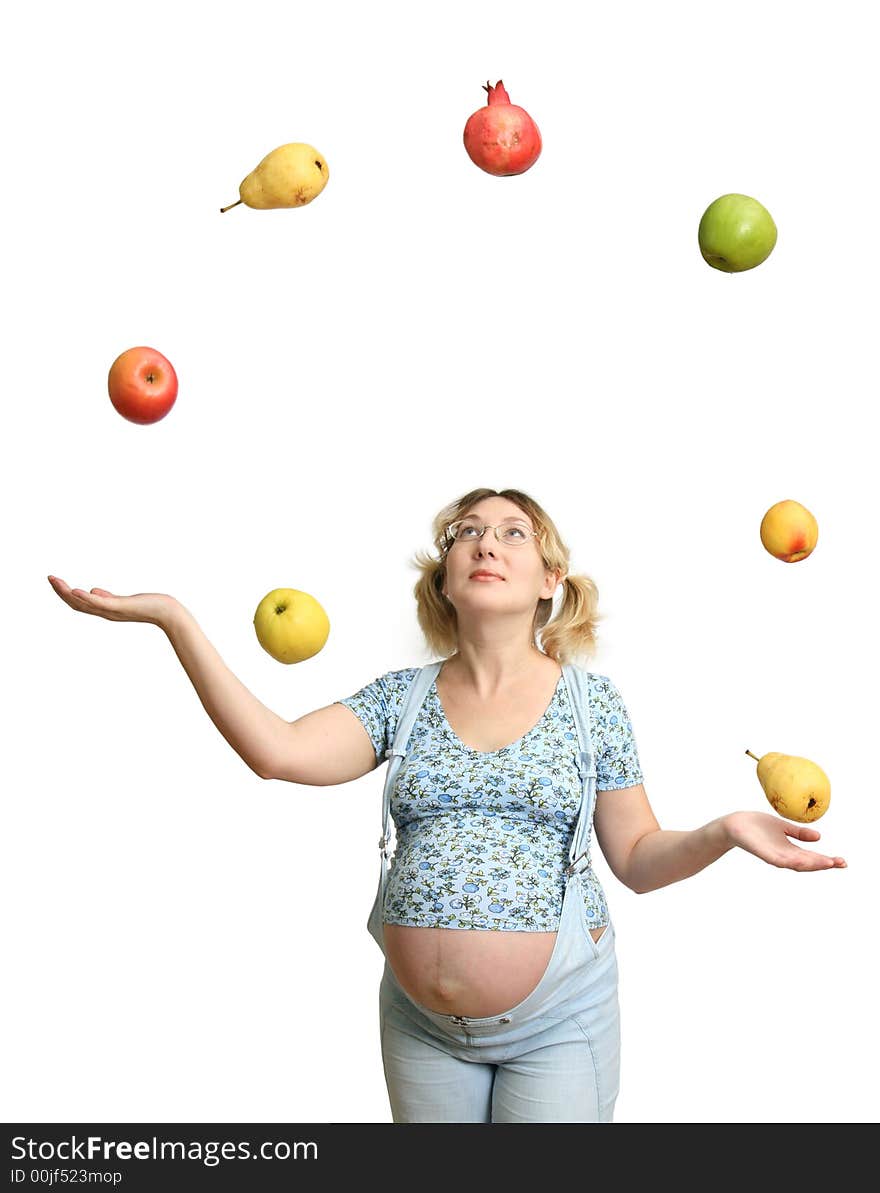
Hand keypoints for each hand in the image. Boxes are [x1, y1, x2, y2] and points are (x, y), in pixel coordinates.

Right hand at [47, 575, 182, 629]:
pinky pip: (101, 604)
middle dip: (61, 592)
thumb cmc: (149, 605)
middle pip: (76, 604)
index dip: (64, 593)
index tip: (55, 581)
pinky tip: (77, 590)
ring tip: (56, 581)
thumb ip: (107, 597)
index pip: (78, 603)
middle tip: (50, 578)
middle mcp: (105, 612)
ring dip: (68, 592)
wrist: (167, 613)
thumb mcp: (123, 600)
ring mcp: (112, 611)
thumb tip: (94, 591)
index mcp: (104, 609)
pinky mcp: (121, 607)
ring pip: (84, 604)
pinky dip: (87, 598)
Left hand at [724, 810, 846, 871]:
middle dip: (824, 864)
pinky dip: (790, 862)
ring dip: (812, 864)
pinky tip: (801, 861)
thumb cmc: (756, 826)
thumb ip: (798, 833)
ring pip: (796, 864)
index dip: (827, 860)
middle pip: (807, 863)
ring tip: (827, 862)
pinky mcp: (763, 853)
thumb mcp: (782, 827)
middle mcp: (784, 856)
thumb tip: (819, 837)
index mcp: (790, 850)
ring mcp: (774, 856)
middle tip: (840, 863)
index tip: (842, 861)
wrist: (733, 825)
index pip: (812, 857)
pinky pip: (778, 860)